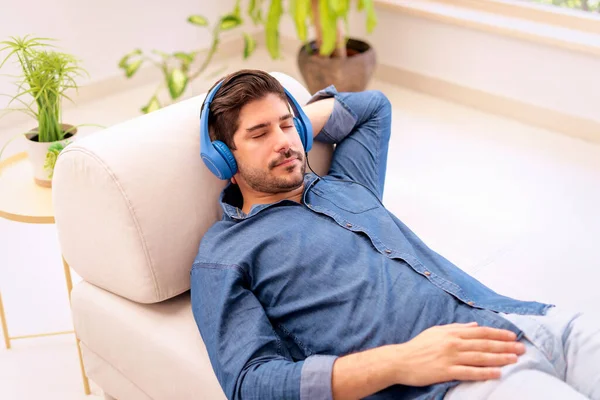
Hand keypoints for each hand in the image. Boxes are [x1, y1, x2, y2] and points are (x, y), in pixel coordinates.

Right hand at [393, 322, 524, 386]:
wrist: (401, 360)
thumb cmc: (418, 346)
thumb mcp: (437, 331)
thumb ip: (457, 328)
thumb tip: (475, 326)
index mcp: (452, 332)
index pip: (481, 332)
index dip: (498, 334)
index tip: (513, 336)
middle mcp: (453, 343)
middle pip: (484, 344)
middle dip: (505, 346)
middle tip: (521, 349)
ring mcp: (450, 357)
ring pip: (480, 357)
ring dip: (499, 358)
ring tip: (514, 360)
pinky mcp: (446, 371)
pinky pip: (469, 372)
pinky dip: (484, 372)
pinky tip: (497, 373)